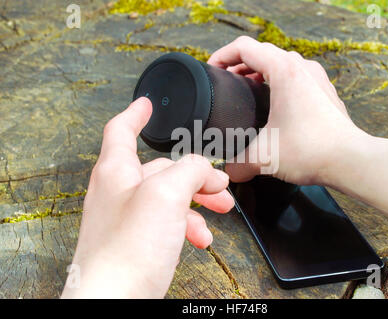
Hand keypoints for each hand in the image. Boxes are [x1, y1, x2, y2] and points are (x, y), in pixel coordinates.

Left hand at [61, 97, 233, 297]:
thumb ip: (189, 170)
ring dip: (198, 203)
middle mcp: (118, 192)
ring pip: (169, 198)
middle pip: (161, 169)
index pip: (121, 130)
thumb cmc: (127, 252)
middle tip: (220, 185)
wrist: (113, 302)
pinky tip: (201, 238)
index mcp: (117, 171)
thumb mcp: (166, 195)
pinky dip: (187, 226)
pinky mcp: (135, 243)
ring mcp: (126, 219)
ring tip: (220, 212)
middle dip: (195, 174)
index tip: (147, 104)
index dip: (136, 113)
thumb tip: (204, 168)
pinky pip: (166, 224)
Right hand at [208, 36, 363, 185]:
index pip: (244, 47)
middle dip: (239, 65)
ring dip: (260, 73)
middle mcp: (302, 68)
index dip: (222, 56)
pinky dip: (279, 83)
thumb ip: (237, 163)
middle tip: (226, 82)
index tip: (212, 70)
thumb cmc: (314, 150)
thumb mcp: (263, 157)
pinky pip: (296, 77)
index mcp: (284, 71)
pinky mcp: (324, 92)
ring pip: (281, 63)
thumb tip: (228, 170)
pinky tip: (274, 106)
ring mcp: (316, 79)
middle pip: (262, 53)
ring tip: (247, 90)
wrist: (351, 160)